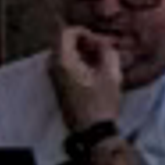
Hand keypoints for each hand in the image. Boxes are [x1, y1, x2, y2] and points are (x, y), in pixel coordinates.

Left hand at [49, 18, 125, 135]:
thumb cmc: (101, 103)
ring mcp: (54, 77)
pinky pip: (66, 64)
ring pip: (65, 53)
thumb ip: (107, 51)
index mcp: (63, 62)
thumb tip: (103, 43)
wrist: (92, 132)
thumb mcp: (111, 74)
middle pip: (64, 41)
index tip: (99, 43)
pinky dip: (79, 61)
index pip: (66, 32)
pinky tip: (95, 70)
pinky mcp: (59, 85)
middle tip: (102, 49)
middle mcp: (53, 67)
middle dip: (84, 41)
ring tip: (102, 59)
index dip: (85, 32)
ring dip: (82, 51)